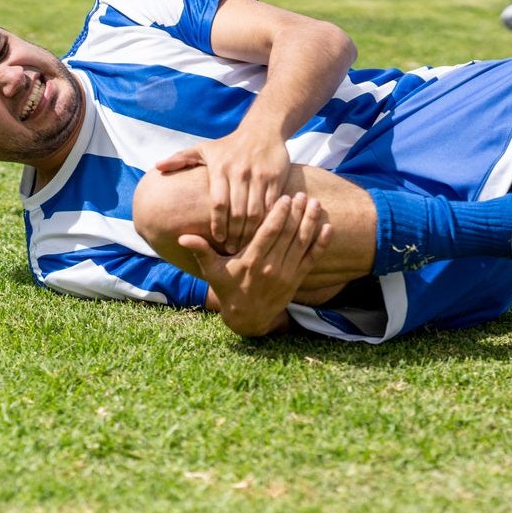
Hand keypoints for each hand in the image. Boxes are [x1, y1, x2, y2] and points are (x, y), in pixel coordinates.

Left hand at [156, 129, 290, 253]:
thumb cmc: (229, 145)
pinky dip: (268, 220)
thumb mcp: (203, 149)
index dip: (217, 224)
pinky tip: (264, 231)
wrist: (262, 130)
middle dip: (234, 234)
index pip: (218, 203)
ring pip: (255, 212)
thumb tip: (158, 168)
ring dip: (251, 232)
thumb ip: (180, 159)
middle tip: (232, 249)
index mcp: (220, 168)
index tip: (217, 239)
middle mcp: (239, 172)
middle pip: (237, 212)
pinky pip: (272, 205)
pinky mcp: (276, 178)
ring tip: (246, 245)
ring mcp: (259, 175)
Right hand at [179, 193, 330, 336]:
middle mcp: (271, 267)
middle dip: (297, 214)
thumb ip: (201, 251)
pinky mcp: (297, 280)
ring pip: (302, 244)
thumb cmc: (228, 289)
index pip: (268, 234)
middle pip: (288, 235)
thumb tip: (183, 237)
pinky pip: (312, 259)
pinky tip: (328, 228)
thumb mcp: (212, 271)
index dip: (279, 215)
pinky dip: (321, 244)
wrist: (247, 317)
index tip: (285, 198)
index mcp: (251, 261)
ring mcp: (286, 274)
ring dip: (310, 223)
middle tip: (303, 195)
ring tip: (315, 204)